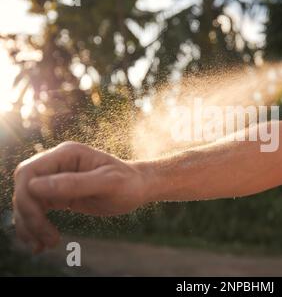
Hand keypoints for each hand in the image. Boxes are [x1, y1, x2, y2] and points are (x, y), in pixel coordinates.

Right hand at [13, 141, 147, 252]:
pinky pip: (36, 208)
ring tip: (43, 246)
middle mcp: (57, 162)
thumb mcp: (107, 183)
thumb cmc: (128, 183)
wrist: (138, 188)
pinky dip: (34, 226)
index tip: (41, 221)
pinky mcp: (57, 193)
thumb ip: (74, 183)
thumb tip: (35, 187)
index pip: (29, 172)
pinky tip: (40, 243)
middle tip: (46, 239)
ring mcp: (56, 177)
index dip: (27, 197)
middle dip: (28, 214)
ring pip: (27, 200)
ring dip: (29, 224)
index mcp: (67, 154)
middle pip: (24, 187)